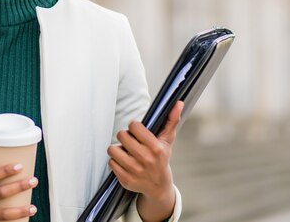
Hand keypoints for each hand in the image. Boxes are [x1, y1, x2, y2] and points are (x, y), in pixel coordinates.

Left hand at [107, 101, 182, 221]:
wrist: (159, 186)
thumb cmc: (161, 159)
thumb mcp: (167, 140)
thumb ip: (172, 120)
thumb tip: (178, 103)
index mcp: (156, 148)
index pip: (134, 126)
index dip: (134, 127)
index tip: (137, 131)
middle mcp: (146, 160)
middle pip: (121, 136)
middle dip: (124, 136)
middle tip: (130, 141)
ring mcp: (135, 171)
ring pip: (113, 149)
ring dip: (117, 149)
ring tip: (125, 151)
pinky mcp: (126, 180)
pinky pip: (111, 162)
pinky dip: (115, 161)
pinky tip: (124, 162)